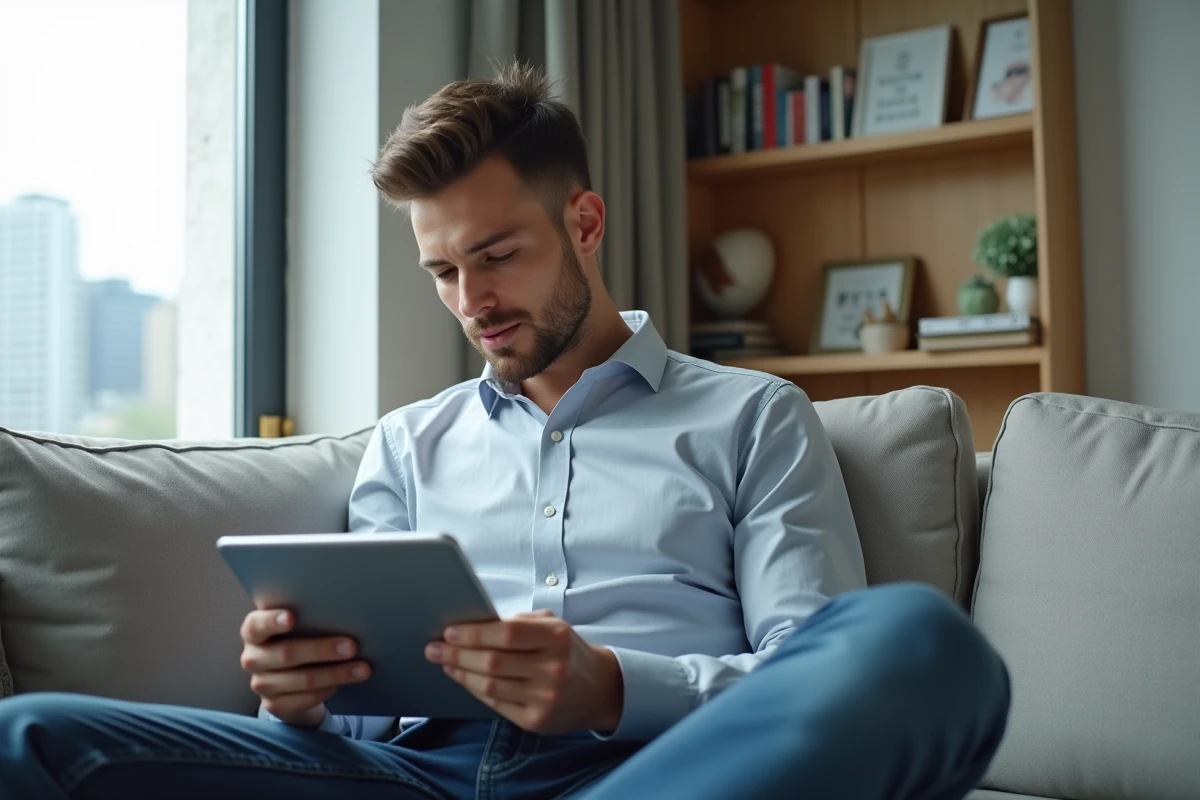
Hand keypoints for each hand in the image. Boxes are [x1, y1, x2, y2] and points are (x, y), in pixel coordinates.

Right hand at [239, 608, 371, 727]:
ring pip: (302, 680)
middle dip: (322, 649)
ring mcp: (261, 684)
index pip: (256, 625)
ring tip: (362, 668)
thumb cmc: (296, 639)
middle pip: (287, 654)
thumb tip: (344, 612)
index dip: (272, 621)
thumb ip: (307, 618)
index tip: (292, 617)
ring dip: (336, 674)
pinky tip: (343, 683)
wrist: (287, 678)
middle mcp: (253, 658)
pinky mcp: (274, 705)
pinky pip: (305, 699)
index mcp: (253, 632)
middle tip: (352, 646)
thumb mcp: (296, 627)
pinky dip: (327, 690)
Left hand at [425, 610, 622, 734]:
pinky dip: (474, 690)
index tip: (449, 631)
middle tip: (434, 648)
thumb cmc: (567, 650)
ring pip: (490, 685)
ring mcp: (545, 698)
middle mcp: (553, 669)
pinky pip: (495, 704)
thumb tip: (473, 624)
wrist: (598, 689)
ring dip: (461, 673)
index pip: (507, 633)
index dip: (474, 633)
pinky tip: (463, 678)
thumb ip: (519, 623)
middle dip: (457, 654)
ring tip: (444, 662)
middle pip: (493, 661)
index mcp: (557, 637)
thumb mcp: (552, 626)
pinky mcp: (536, 720)